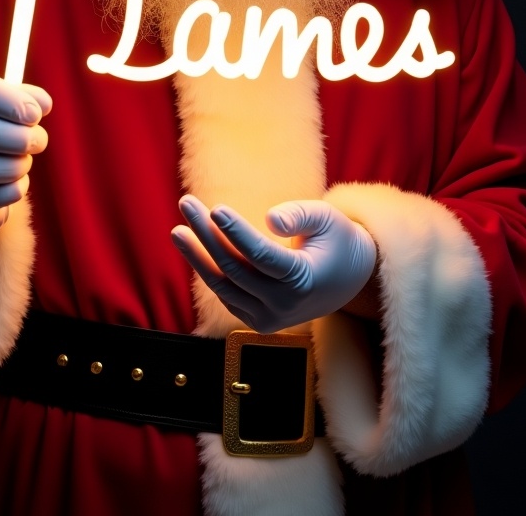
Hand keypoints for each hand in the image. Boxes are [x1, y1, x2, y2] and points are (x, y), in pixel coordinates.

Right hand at [0, 71, 51, 238]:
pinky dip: (16, 188)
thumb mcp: (4, 106)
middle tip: (39, 141)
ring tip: (24, 160)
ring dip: (20, 165)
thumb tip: (43, 104)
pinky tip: (15, 181)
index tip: (36, 115)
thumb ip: (26, 98)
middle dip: (24, 138)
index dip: (12, 101)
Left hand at [171, 195, 376, 333]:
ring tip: (178, 229)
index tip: (215, 208)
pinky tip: (192, 246)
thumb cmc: (335, 240)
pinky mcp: (258, 321)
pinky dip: (208, 271)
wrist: (347, 280)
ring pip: (224, 286)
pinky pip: (226, 294)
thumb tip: (270, 220)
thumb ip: (300, 215)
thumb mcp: (326, 218)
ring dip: (197, 256)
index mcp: (304, 280)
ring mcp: (270, 319)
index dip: (236, 232)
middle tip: (186, 203)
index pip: (262, 256)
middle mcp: (285, 306)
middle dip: (207, 235)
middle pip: (236, 268)